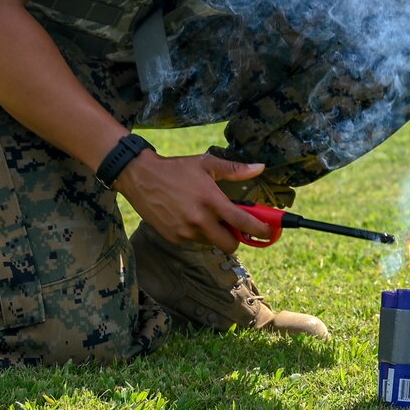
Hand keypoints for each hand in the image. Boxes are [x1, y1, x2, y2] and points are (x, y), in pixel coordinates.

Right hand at [117, 151, 272, 250]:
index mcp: (212, 201)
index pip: (243, 223)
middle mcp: (200, 220)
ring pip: (211, 243)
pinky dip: (198, 233)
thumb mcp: (206, 164)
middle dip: (236, 238)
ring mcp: (185, 231)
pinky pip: (194, 241)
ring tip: (206, 215)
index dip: (261, 230)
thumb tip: (260, 167)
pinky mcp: (173, 237)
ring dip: (215, 234)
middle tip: (234, 226)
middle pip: (230, 245)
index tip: (269, 232)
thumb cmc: (176, 169)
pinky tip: (189, 217)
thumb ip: (235, 169)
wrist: (140, 177)